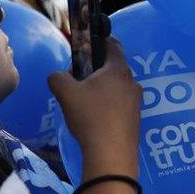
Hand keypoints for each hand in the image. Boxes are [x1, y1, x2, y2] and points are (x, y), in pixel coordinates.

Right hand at [48, 37, 141, 177]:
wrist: (111, 153)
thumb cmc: (90, 116)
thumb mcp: (65, 93)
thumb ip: (58, 77)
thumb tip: (58, 76)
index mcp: (119, 70)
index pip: (113, 45)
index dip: (100, 40)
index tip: (88, 42)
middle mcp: (132, 83)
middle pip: (114, 68)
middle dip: (97, 69)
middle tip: (78, 76)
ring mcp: (137, 102)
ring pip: (117, 88)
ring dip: (102, 89)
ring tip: (83, 99)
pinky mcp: (136, 119)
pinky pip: (120, 104)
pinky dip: (108, 105)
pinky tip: (94, 116)